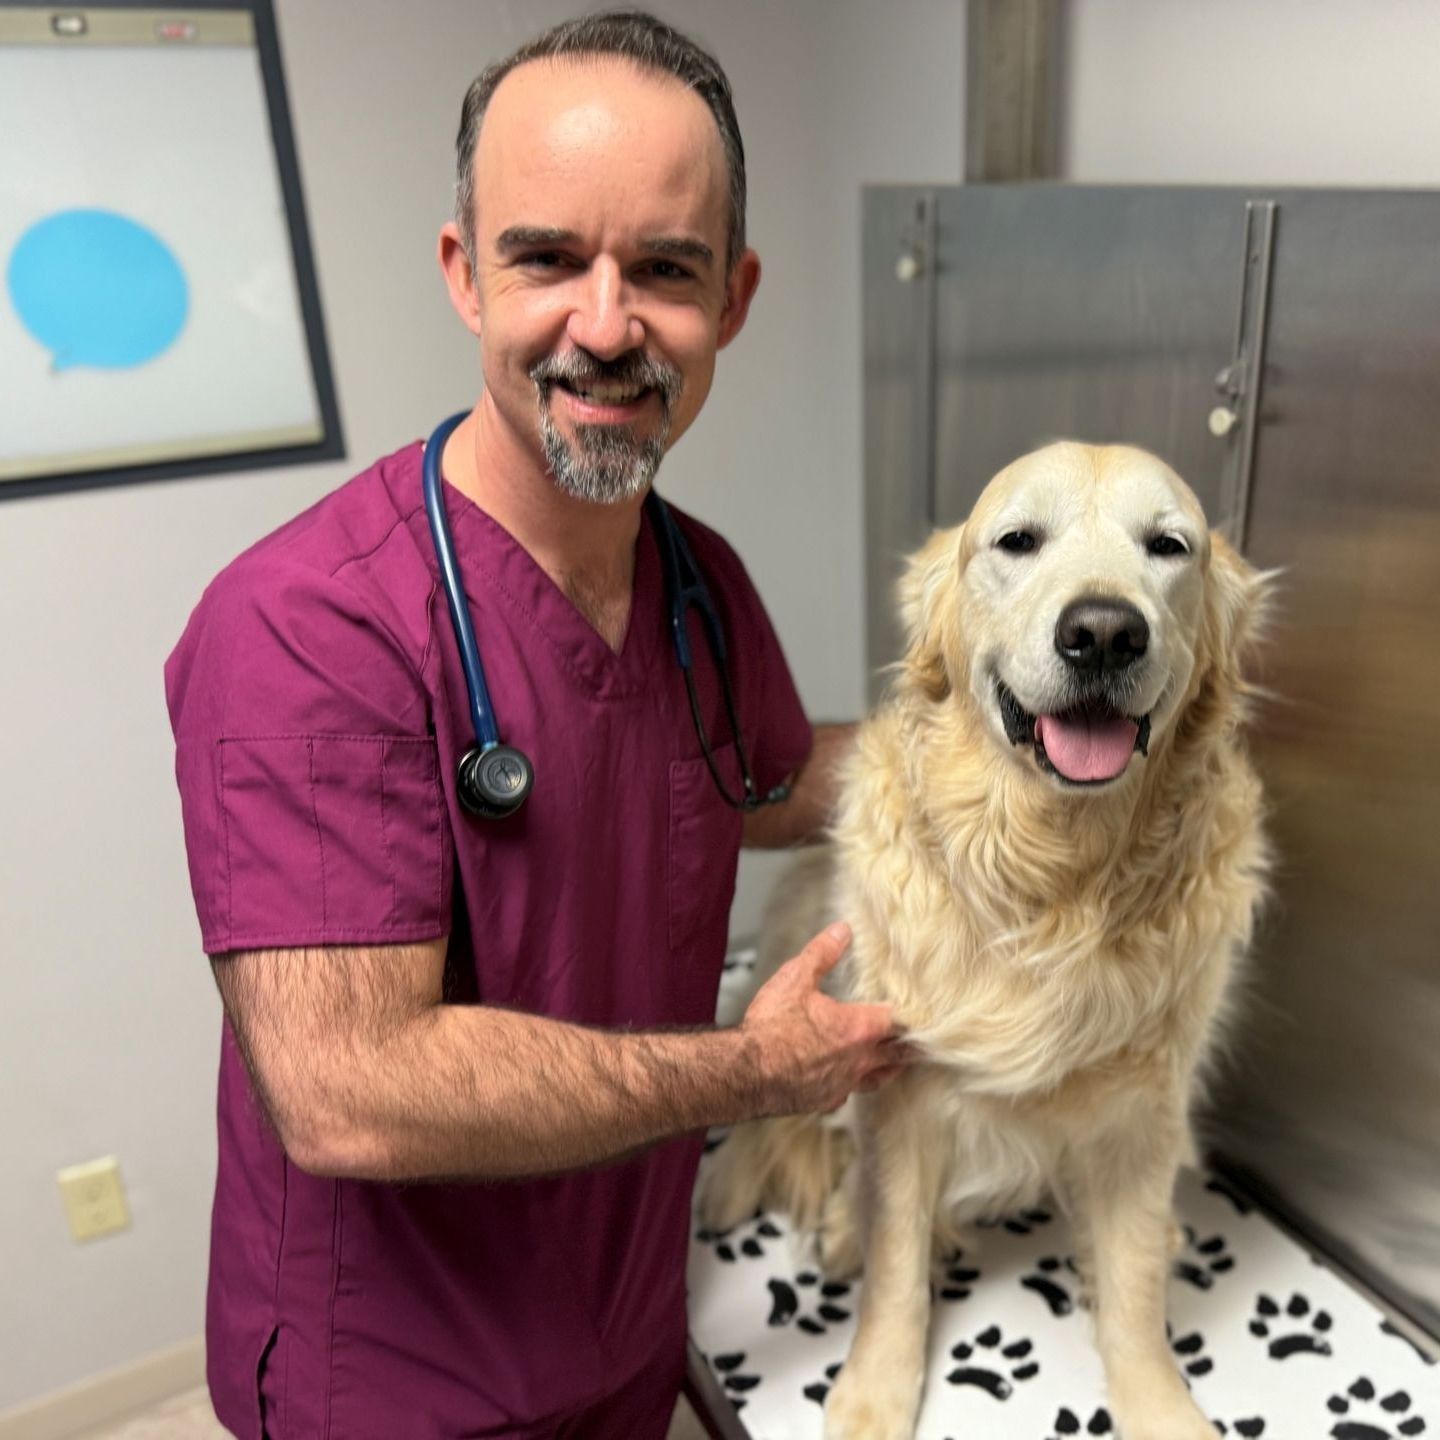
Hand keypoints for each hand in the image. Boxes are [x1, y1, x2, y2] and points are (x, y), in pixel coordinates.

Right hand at [739, 923, 908, 1116]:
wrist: (744, 1072)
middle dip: (910, 1046)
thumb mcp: (795, 979)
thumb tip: (841, 931)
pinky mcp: (825, 1101)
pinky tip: (843, 1080)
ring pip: (878, 1078)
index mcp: (857, 1028)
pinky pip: (847, 1094)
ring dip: (887, 1068)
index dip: (911, 1015)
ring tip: (894, 1062)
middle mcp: (858, 1060)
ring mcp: (843, 1084)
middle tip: (924, 1043)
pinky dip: (850, 1084)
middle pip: (898, 1055)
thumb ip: (822, 954)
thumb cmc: (770, 1028)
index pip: (899, 1022)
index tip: (923, 1012)